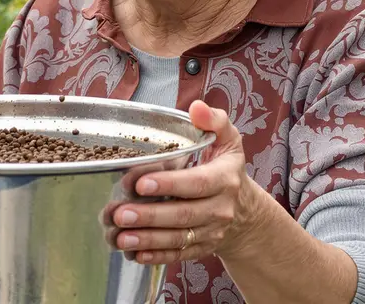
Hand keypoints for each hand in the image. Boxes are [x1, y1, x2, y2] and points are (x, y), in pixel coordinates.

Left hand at [108, 101, 265, 263]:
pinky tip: (134, 253)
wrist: (246, 213)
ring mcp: (210, 232)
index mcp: (224, 179)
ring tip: (119, 236)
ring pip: (177, 238)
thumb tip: (196, 107)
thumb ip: (213, 121)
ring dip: (146, 239)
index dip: (169, 184)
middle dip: (149, 216)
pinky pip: (178, 255)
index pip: (196, 183)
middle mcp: (219, 209)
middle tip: (119, 213)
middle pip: (183, 215)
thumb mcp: (228, 140)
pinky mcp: (201, 248)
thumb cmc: (227, 169)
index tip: (139, 183)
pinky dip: (155, 256)